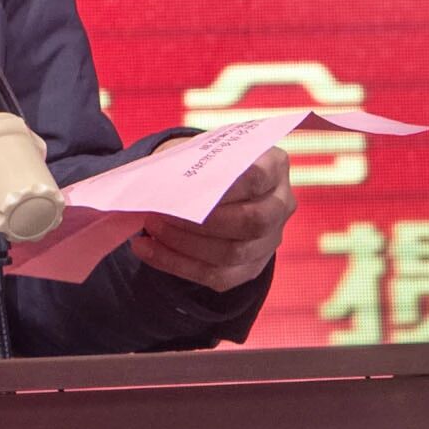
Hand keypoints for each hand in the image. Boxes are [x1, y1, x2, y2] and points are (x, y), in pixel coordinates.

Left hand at [135, 146, 291, 293]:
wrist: (224, 188)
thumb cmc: (211, 166)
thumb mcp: (208, 152)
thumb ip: (193, 164)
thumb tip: (155, 183)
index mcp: (275, 165)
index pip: (255, 177)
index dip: (220, 186)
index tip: (182, 188)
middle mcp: (281, 205)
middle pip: (251, 222)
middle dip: (201, 222)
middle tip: (160, 214)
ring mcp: (270, 241)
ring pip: (233, 254)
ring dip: (183, 244)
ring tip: (151, 229)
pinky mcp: (252, 268)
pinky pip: (217, 277)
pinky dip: (176, 265)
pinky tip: (148, 250)